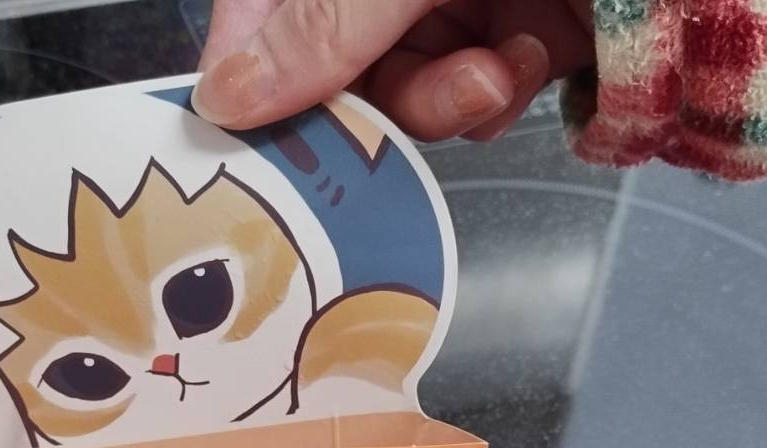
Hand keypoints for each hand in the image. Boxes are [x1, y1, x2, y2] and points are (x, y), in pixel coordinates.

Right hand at [191, 0, 594, 140]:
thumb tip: (228, 90)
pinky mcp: (537, 21)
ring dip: (448, 95)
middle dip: (382, 82)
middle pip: (341, 44)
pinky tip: (529, 65)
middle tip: (428, 91)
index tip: (244, 111)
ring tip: (500, 72)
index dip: (257, 45)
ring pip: (411, 75)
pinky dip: (496, 94)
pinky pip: (481, 85)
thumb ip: (334, 17)